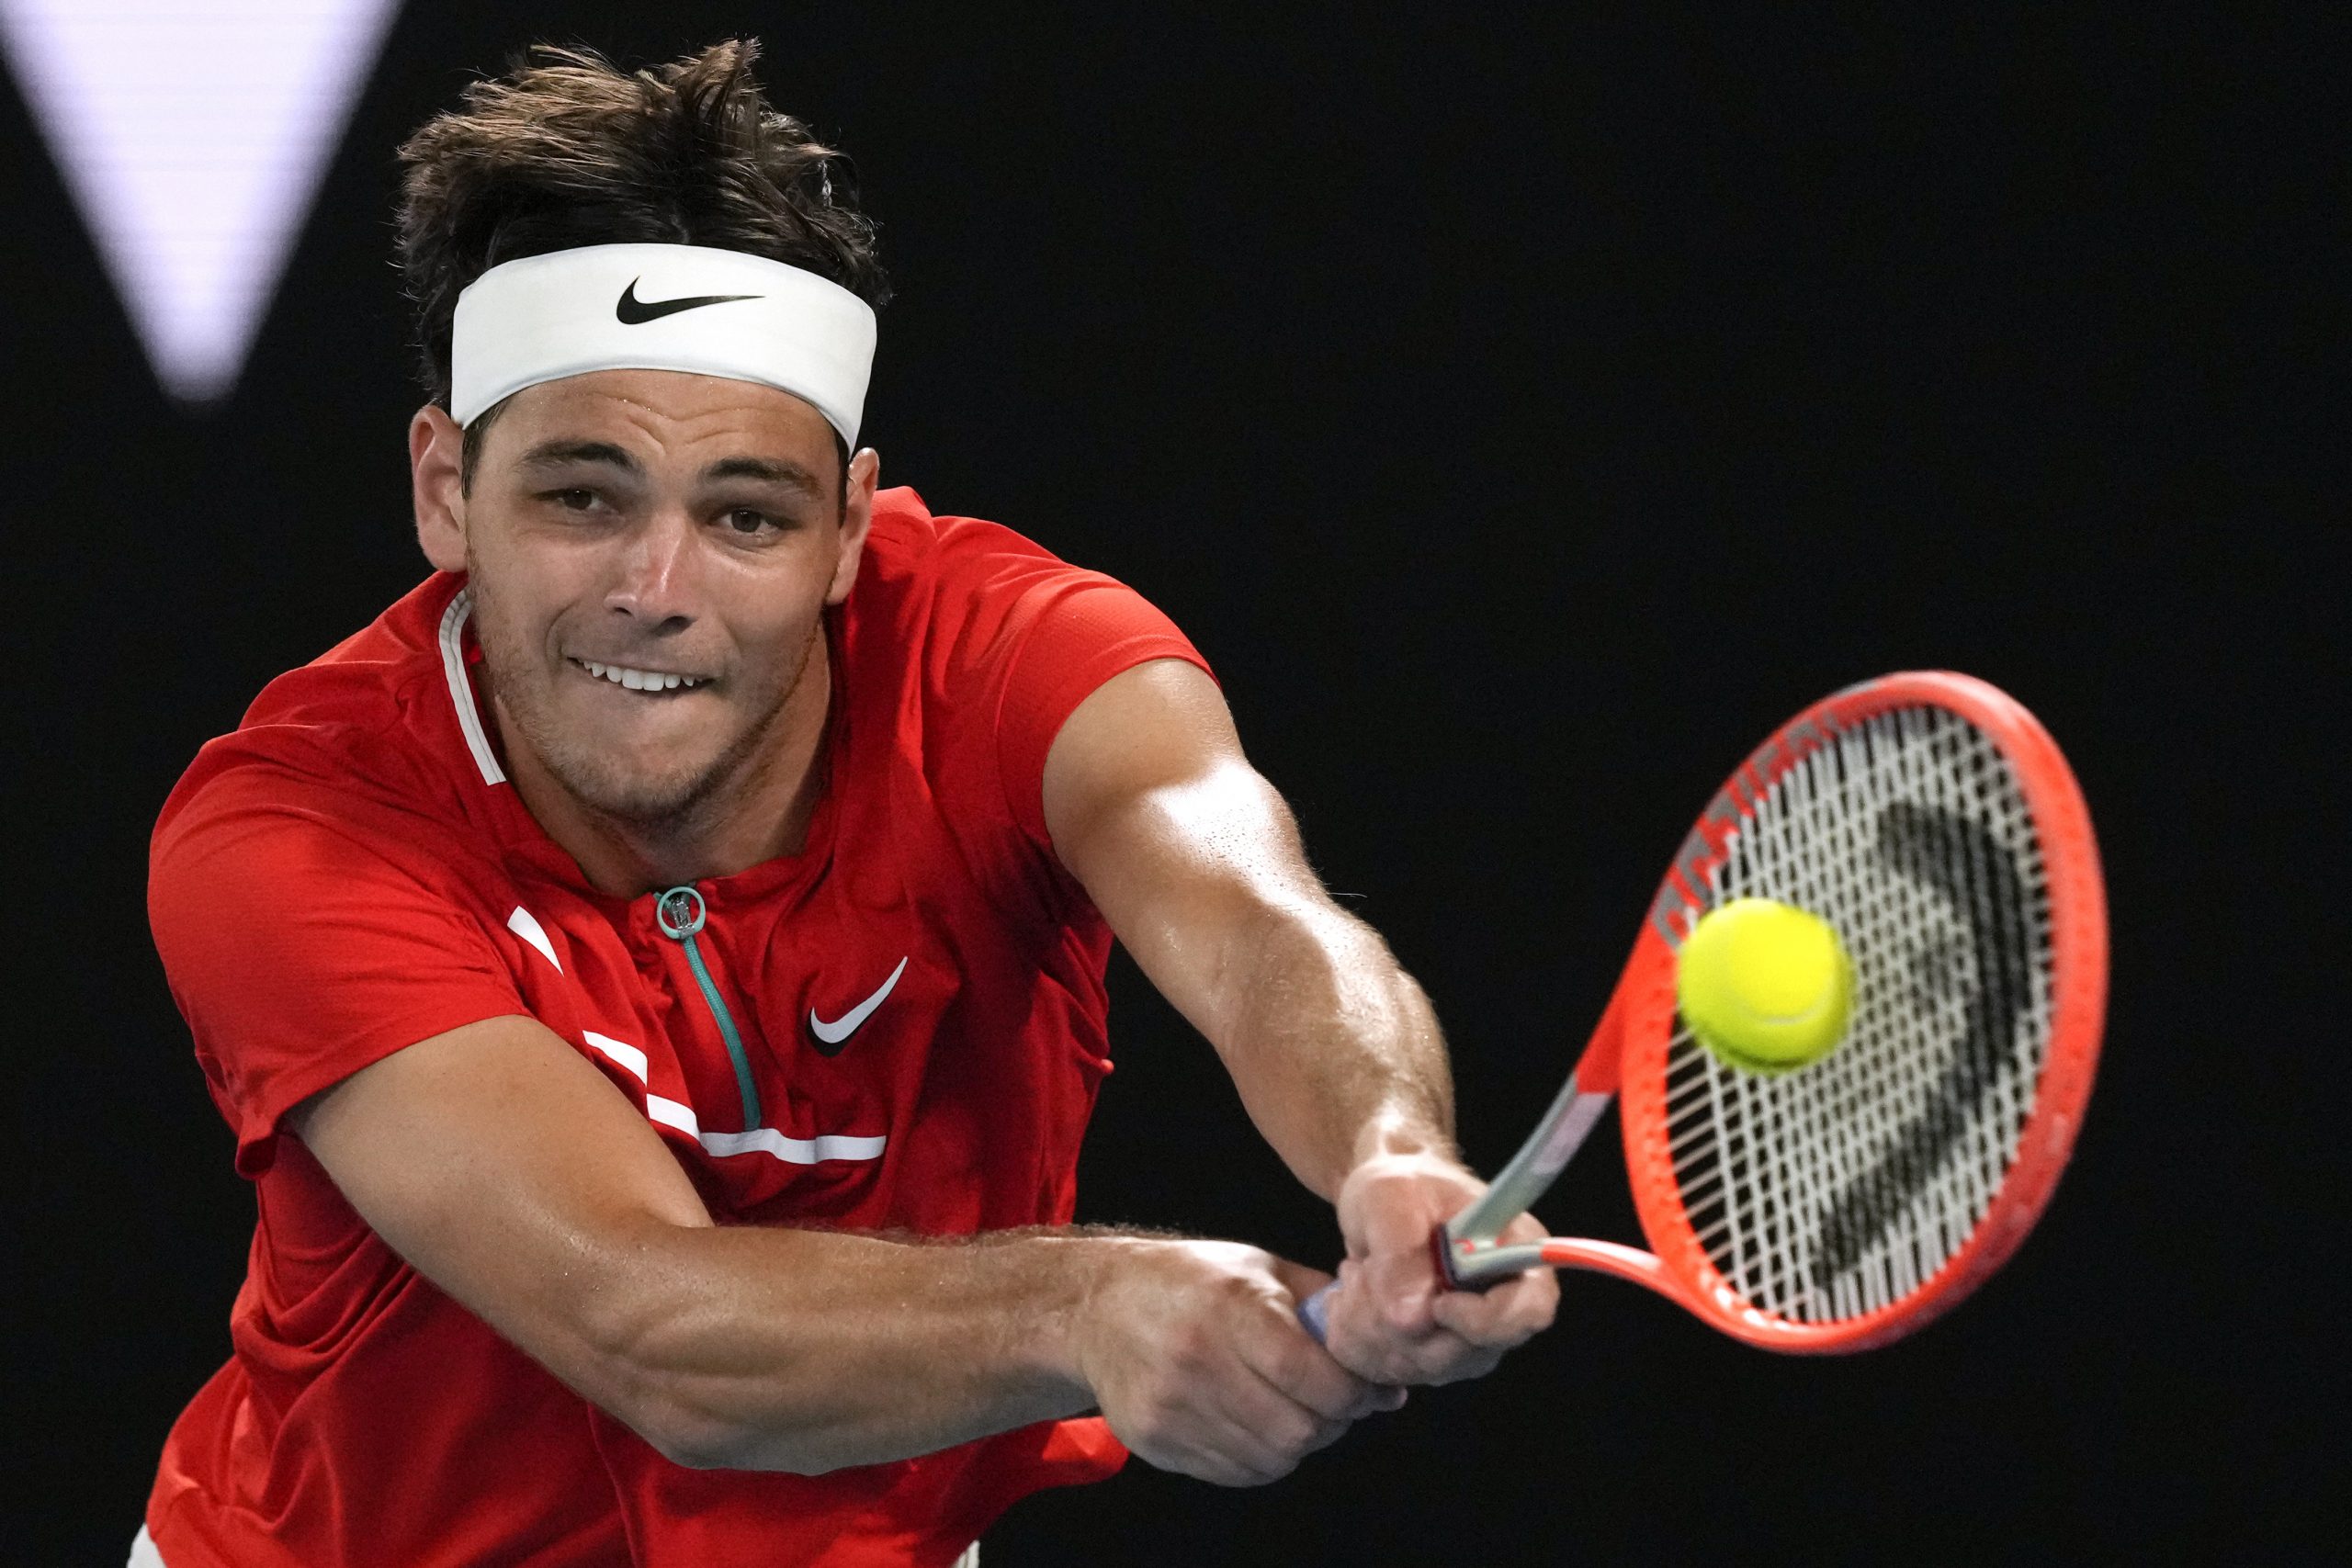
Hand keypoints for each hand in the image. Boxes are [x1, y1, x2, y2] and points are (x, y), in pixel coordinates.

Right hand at [1074, 1239, 1405, 1485]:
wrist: (1098, 1307)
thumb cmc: (1189, 1281)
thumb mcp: (1257, 1267)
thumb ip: (1320, 1302)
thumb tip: (1380, 1352)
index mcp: (1232, 1305)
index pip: (1311, 1376)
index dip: (1355, 1394)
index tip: (1370, 1390)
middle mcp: (1199, 1357)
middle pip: (1297, 1429)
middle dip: (1334, 1423)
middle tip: (1338, 1405)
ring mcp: (1173, 1405)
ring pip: (1271, 1458)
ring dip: (1300, 1443)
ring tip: (1297, 1412)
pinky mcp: (1156, 1440)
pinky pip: (1235, 1473)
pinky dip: (1262, 1459)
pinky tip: (1259, 1426)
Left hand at [1322, 1151, 1558, 1384]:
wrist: (1382, 1204)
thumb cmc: (1401, 1186)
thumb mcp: (1391, 1195)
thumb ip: (1402, 1250)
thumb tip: (1412, 1319)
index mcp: (1519, 1253)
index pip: (1530, 1310)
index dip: (1484, 1320)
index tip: (1437, 1303)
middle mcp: (1503, 1306)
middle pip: (1463, 1352)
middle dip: (1397, 1318)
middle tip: (1365, 1267)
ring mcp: (1468, 1341)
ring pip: (1416, 1365)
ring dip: (1368, 1322)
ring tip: (1358, 1272)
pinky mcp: (1431, 1360)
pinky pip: (1386, 1371)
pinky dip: (1355, 1336)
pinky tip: (1351, 1297)